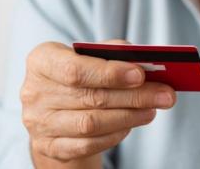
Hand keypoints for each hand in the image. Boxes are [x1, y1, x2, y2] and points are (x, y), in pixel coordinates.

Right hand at [21, 40, 175, 167]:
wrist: (55, 110)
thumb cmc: (79, 76)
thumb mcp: (88, 57)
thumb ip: (110, 52)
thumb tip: (141, 59)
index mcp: (42, 60)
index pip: (74, 69)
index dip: (109, 72)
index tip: (140, 74)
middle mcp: (34, 92)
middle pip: (90, 97)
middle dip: (133, 96)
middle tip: (165, 94)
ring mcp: (38, 123)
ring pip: (91, 123)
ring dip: (129, 116)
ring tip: (153, 109)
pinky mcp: (48, 146)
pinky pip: (87, 144)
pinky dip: (114, 134)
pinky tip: (131, 123)